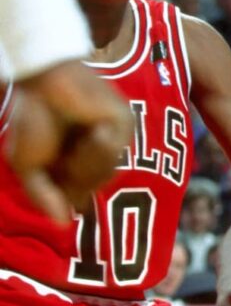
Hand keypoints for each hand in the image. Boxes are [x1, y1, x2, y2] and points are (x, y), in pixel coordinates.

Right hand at [5, 61, 132, 221]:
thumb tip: (62, 224)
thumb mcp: (28, 166)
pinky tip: (91, 129)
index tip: (55, 174)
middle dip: (73, 175)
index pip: (81, 198)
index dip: (66, 192)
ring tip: (74, 138)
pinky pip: (115, 152)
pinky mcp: (126, 123)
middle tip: (62, 152)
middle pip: (93, 187)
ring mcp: (116, 139)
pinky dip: (96, 145)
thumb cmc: (30, 118)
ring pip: (106, 172)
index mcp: (81, 165)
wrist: (40, 81)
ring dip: (83, 160)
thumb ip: (43, 197)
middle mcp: (102, 155)